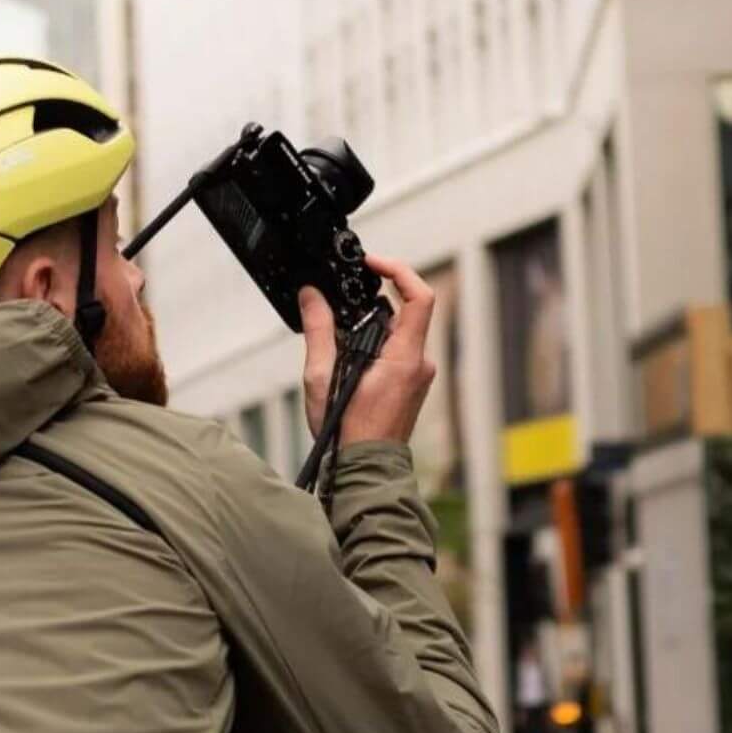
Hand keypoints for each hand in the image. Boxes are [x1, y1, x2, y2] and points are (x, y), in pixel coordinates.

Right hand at [297, 255, 437, 447]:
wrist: (365, 468)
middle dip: (372, 307)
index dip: (398, 270)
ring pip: (399, 334)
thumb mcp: (323, 377)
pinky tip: (353, 367)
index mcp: (404, 357)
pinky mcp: (413, 385)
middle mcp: (420, 364)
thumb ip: (318, 330)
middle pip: (404, 314)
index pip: (419, 297)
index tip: (373, 264)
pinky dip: (376, 348)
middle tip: (343, 310)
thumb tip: (312, 296)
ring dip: (371, 331)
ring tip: (342, 349)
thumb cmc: (346, 432)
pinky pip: (399, 353)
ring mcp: (420, 376)